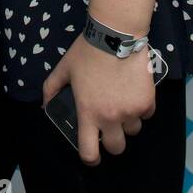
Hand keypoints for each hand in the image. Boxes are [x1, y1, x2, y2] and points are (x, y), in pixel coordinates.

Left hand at [42, 33, 156, 165]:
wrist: (115, 34)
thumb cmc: (88, 51)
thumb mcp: (64, 68)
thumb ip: (51, 88)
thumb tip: (45, 105)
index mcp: (88, 112)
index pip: (90, 152)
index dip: (90, 158)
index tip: (92, 154)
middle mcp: (111, 117)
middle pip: (117, 148)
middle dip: (113, 141)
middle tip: (110, 127)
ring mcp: (131, 111)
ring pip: (133, 130)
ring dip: (128, 121)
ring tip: (121, 102)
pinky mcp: (147, 102)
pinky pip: (146, 114)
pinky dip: (141, 108)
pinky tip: (133, 92)